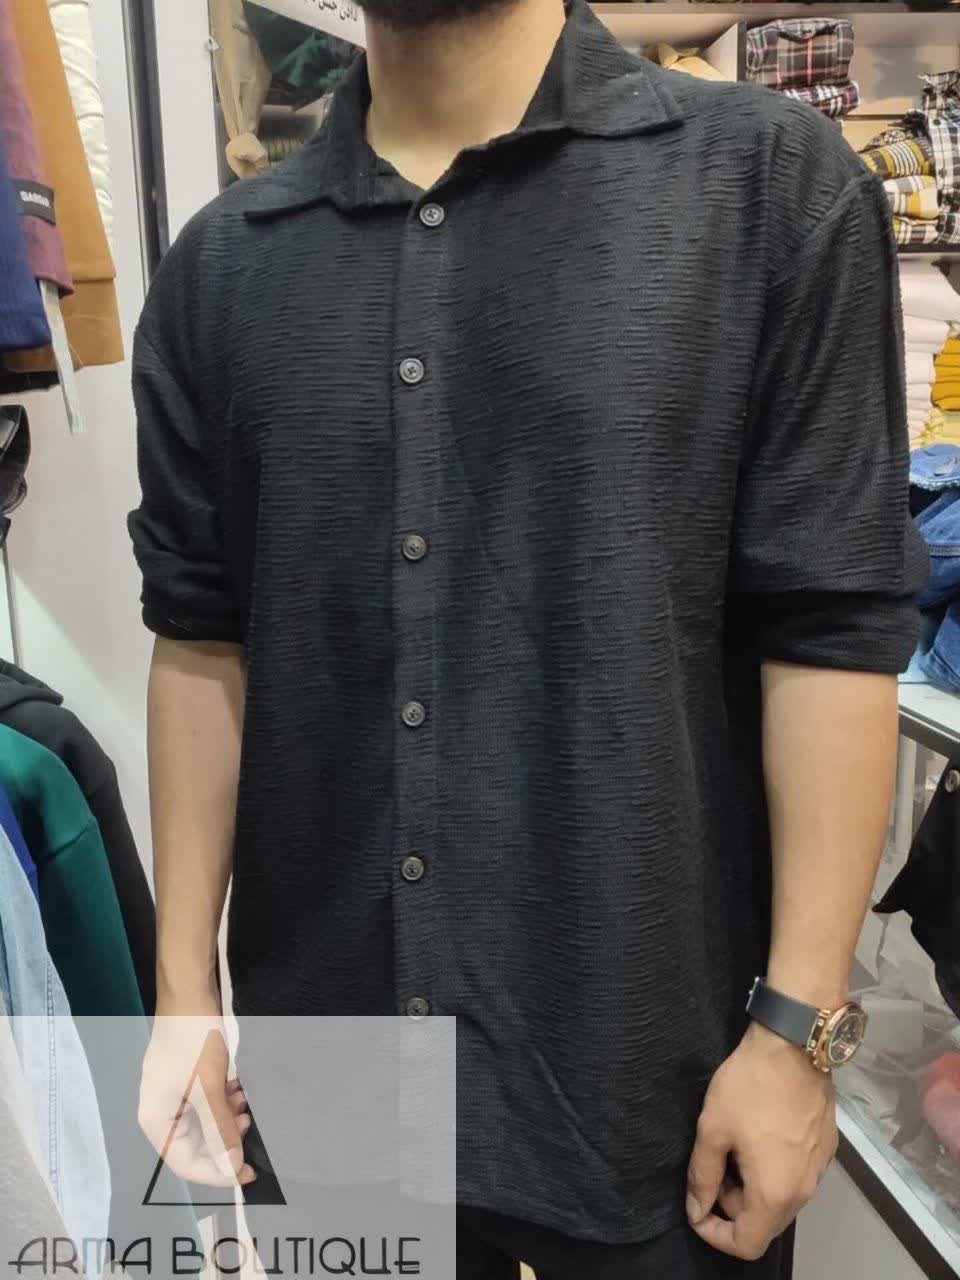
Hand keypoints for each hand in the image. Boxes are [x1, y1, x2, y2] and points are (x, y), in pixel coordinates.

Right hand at [139, 1001, 256, 1187]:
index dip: (217, 1174)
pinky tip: (239, 1089)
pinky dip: (224, 1101)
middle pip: (195, 1144)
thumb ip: (219, 1131)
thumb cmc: (194, 1042)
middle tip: (250, 1127)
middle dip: (225, 1140)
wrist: (190, 992)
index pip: (186, 1164)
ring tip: (246, 1104)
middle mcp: (160, 1111)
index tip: (248, 1174)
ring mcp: (173, 1093)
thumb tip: (232, 1168)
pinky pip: (207, 1102)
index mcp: (156, 1120)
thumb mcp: (208, 1089)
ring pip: (205, 1123)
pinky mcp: (187, 1077)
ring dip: (227, 1119)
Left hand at [686, 1022, 836, 1260]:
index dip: (715, 1234)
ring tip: (732, 1150)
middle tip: (713, 1171)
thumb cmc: (749, 1088)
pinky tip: (757, 1137)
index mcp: (775, 1194)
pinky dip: (773, 1172)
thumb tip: (696, 1209)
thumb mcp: (712, 1129)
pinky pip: (796, 1177)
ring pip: (782, 1201)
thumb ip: (702, 1176)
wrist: (795, 1045)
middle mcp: (804, 1191)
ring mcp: (819, 1170)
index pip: (747, 1244)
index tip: (697, 1207)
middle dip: (732, 1209)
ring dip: (752, 1189)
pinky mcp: (826, 1147)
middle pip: (766, 1225)